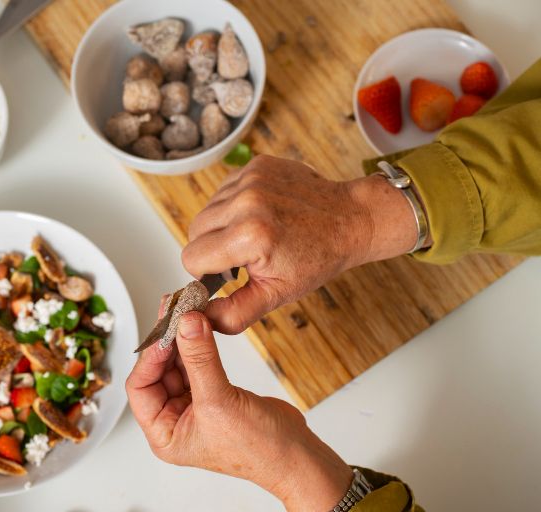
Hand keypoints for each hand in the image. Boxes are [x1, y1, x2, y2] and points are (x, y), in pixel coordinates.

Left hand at [126, 309, 352, 511]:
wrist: (294, 455)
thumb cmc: (257, 448)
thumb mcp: (220, 401)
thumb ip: (200, 359)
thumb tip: (185, 324)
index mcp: (164, 434)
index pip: (140, 388)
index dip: (150, 358)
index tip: (166, 332)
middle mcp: (174, 421)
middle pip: (158, 373)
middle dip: (167, 344)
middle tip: (175, 313)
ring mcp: (195, 408)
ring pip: (178, 366)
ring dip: (183, 342)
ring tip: (187, 314)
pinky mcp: (214, 396)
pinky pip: (198, 365)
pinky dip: (199, 347)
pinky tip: (202, 328)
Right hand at [182, 155, 417, 333]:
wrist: (349, 220)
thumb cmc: (316, 258)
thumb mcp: (275, 295)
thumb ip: (234, 313)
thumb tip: (200, 318)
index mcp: (250, 236)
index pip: (191, 257)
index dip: (207, 272)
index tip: (230, 273)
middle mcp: (246, 201)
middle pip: (194, 232)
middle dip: (212, 248)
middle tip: (244, 257)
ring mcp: (251, 178)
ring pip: (207, 210)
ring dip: (222, 226)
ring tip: (255, 235)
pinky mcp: (256, 165)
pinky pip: (224, 191)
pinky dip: (234, 206)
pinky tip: (260, 215)